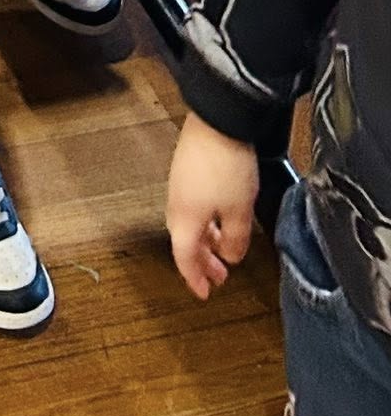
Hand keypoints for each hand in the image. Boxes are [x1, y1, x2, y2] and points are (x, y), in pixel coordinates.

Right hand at [166, 112, 260, 298]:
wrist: (218, 122)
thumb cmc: (226, 164)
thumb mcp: (240, 210)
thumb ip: (236, 238)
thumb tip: (231, 255)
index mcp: (185, 217)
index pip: (184, 257)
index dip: (193, 278)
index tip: (203, 293)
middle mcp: (176, 203)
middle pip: (184, 241)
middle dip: (201, 261)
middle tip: (219, 276)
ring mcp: (179, 185)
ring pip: (188, 224)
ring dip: (204, 241)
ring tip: (224, 248)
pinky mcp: (186, 172)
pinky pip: (191, 207)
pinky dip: (204, 222)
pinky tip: (220, 219)